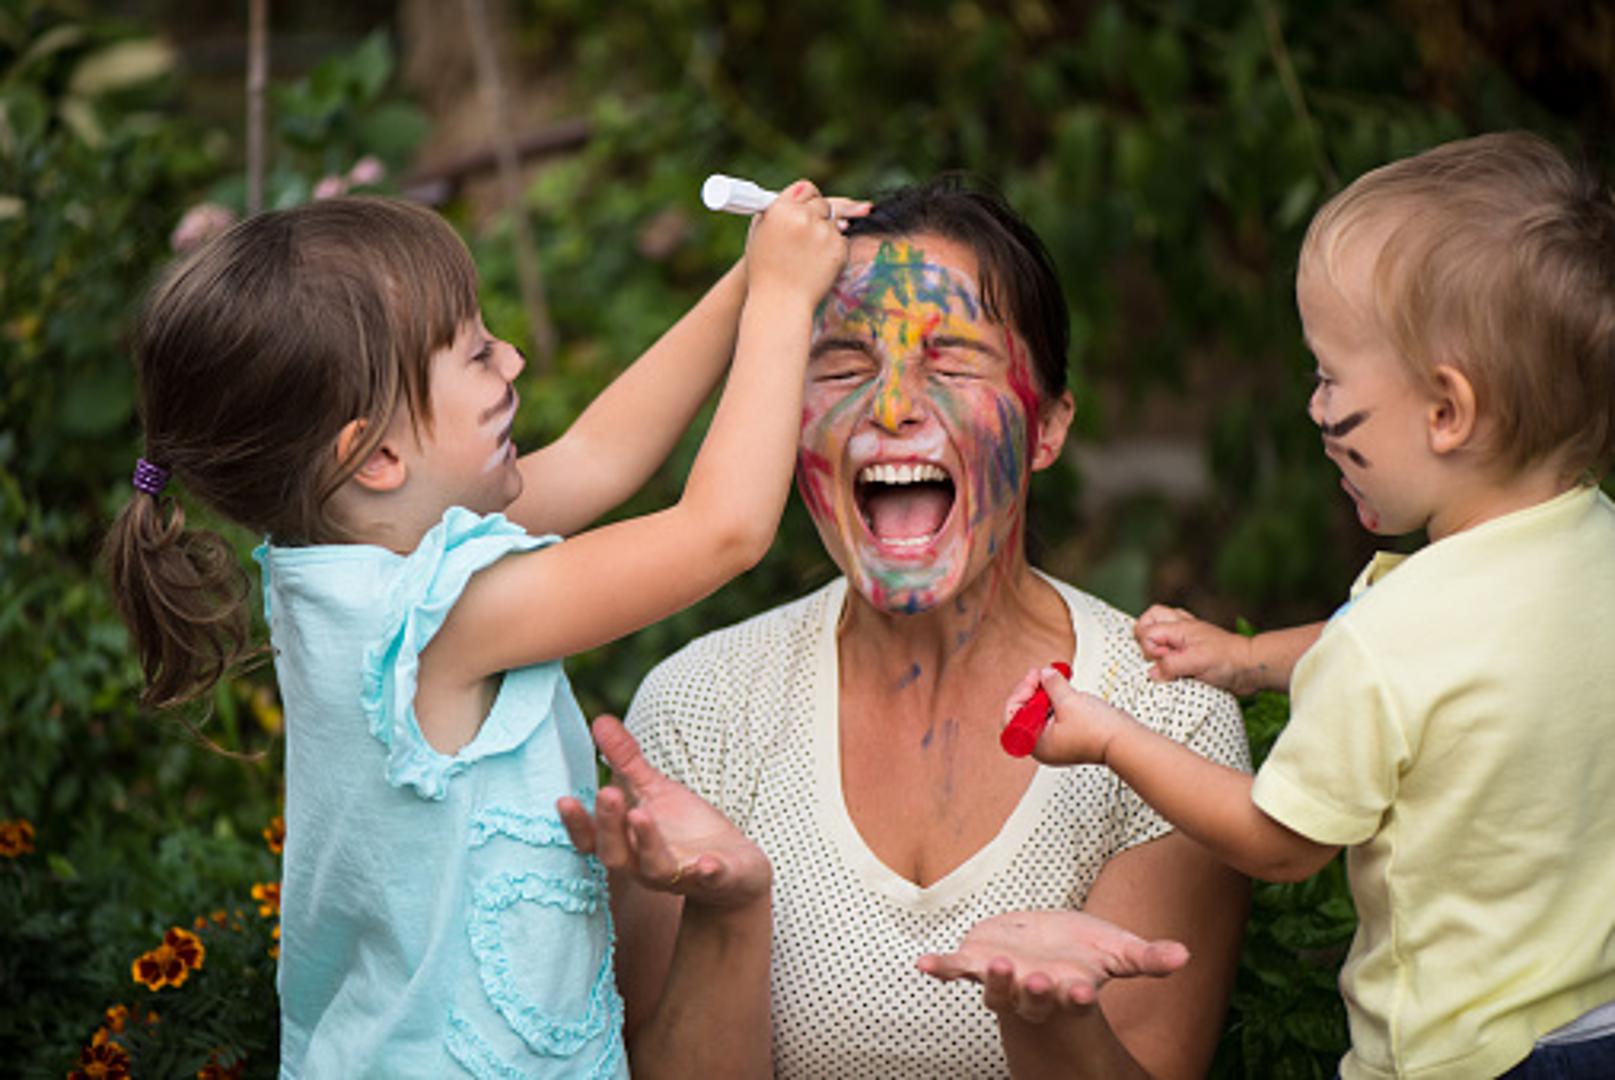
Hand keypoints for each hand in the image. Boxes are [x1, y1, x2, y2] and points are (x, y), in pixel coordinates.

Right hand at [557, 715, 770, 909]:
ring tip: (640, 814)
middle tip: (607, 793)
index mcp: (626, 843)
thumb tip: (600, 720)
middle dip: (609, 825)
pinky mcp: (717, 879)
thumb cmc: (683, 828)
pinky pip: (710, 879)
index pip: (591, 839)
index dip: (577, 823)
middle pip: (616, 854)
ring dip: (648, 843)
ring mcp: (680, 875)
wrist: (733, 869)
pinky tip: (708, 863)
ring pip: (656, 868)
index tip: (563, 800)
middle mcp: (644, 866)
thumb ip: (626, 761)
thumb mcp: (654, 790)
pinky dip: (708, 872)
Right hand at [745, 179, 852, 301]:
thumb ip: (779, 211)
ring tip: (807, 256)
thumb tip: (800, 199)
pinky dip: (833, 250)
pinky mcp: (838, 249)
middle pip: (823, 203)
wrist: (779, 303)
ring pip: (835, 222)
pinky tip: (818, 264)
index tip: (809, 206)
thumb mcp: (760, 234)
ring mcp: (823, 233)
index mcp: (781, 210)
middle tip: (809, 234)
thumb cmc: (765, 270)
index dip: (808, 198)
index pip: (805, 188)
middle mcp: (803, 217)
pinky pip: (842, 241)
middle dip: (820, 216)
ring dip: (826, 234)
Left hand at [916, 909, 1188, 1021]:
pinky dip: (938, 968)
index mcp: (1069, 988)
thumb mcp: (1116, 950)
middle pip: (1033, 997)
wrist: (1041, 946)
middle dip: (1034, 991)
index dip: (1079, 994)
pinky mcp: (974, 963)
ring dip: (993, 980)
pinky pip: (953, 970)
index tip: (1086, 988)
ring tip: (997, 963)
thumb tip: (1186, 956)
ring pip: (994, 988)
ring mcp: (1001, 979)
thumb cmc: (1080, 949)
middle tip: (1038, 980)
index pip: (1076, 996)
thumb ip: (1146, 958)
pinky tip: (921, 964)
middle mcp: (1033, 990)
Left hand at [1002, 666, 1134, 765]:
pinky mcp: (1070, 736)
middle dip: (1033, 690)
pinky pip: (1056, 715)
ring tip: (1056, 680)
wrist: (1125, 741)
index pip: (1012, 717)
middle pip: (1025, 713)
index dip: (1020, 693)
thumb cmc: (1098, 732)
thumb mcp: (1068, 700)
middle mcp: (1044, 746)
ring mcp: (1058, 741)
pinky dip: (1057, 701)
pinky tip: (1064, 690)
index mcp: (1037, 744)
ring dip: (1046, 694)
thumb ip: (1052, 684)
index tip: (1033, 678)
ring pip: (1041, 713)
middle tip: (1043, 675)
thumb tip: (1045, 674)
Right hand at [1133, 604, 1254, 692]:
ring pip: (1159, 627)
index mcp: (1179, 627)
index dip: (1150, 649)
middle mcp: (1181, 628)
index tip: (1164, 660)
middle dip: (1145, 638)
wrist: (1250, 667)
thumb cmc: (1228, 659)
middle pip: (1149, 619)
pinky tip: (1174, 663)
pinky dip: (1168, 650)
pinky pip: (1172, 642)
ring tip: (1164, 658)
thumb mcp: (1196, 662)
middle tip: (1158, 656)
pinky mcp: (1192, 649)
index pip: (1146, 632)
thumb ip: (1171, 665)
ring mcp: (1186, 636)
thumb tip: (1153, 672)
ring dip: (1157, 642)